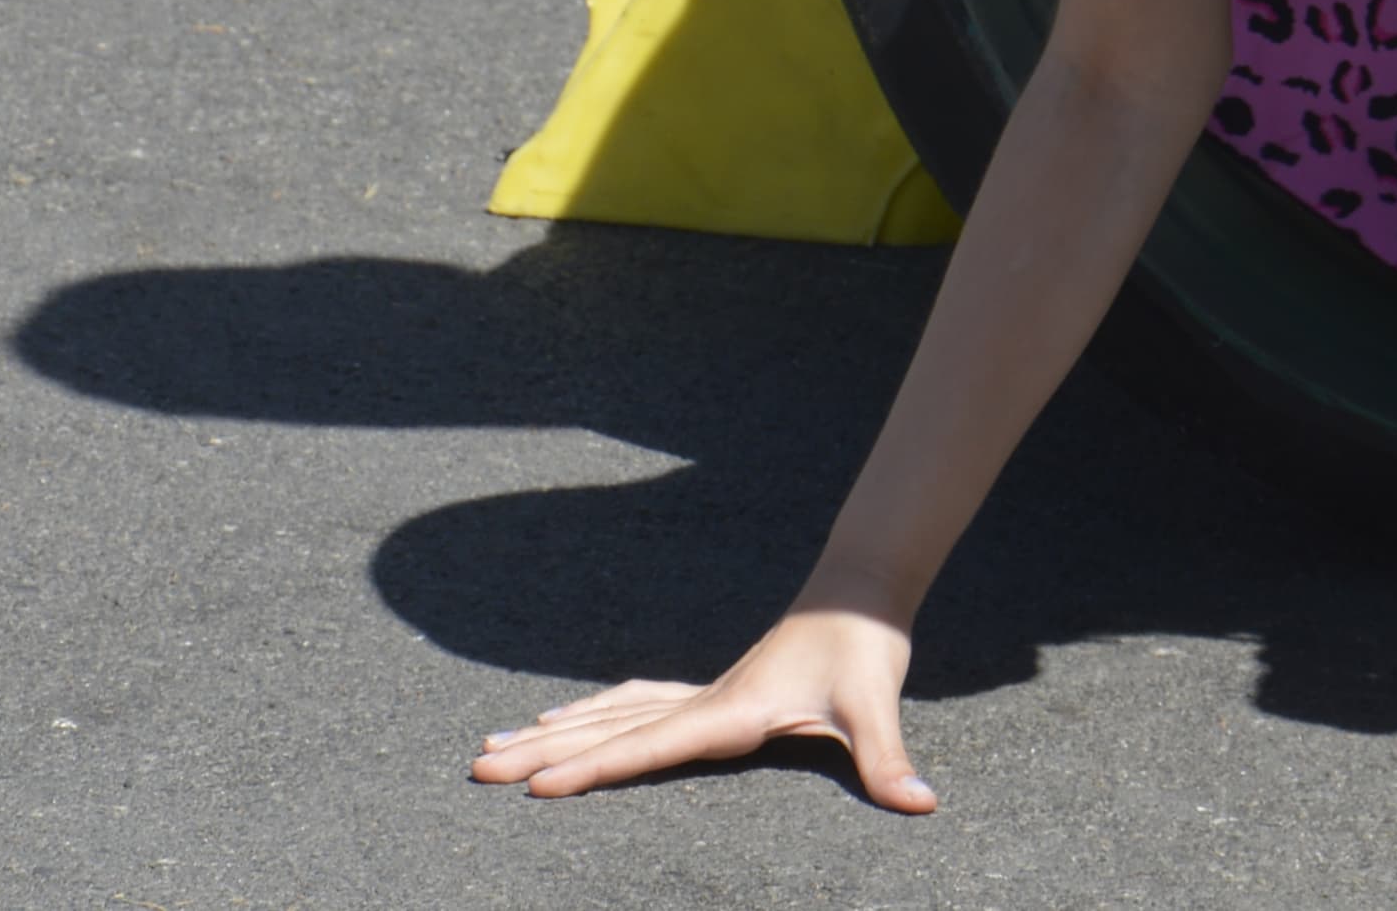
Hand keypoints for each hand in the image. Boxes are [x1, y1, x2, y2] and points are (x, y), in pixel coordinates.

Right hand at [469, 604, 933, 809]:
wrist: (861, 592)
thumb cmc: (864, 649)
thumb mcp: (876, 706)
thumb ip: (887, 760)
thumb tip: (920, 803)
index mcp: (729, 711)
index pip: (648, 746)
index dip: (591, 768)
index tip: (534, 785)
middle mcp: (704, 701)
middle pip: (609, 730)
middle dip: (541, 752)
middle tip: (477, 767)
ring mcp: (702, 693)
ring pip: (611, 713)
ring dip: (555, 731)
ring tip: (495, 744)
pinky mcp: (711, 691)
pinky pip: (634, 705)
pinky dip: (593, 715)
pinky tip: (565, 719)